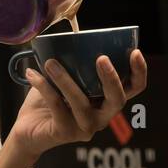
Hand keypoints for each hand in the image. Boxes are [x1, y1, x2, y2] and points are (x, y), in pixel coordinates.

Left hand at [9, 50, 148, 155]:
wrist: (28, 128)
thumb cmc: (50, 99)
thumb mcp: (67, 77)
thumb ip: (76, 63)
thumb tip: (75, 34)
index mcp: (108, 100)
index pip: (134, 88)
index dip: (139, 72)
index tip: (135, 52)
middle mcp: (102, 116)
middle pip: (117, 100)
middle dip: (112, 79)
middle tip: (101, 58)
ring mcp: (85, 127)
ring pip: (81, 103)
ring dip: (66, 80)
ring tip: (50, 62)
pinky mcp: (65, 133)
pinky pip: (56, 105)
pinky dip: (44, 86)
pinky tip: (32, 73)